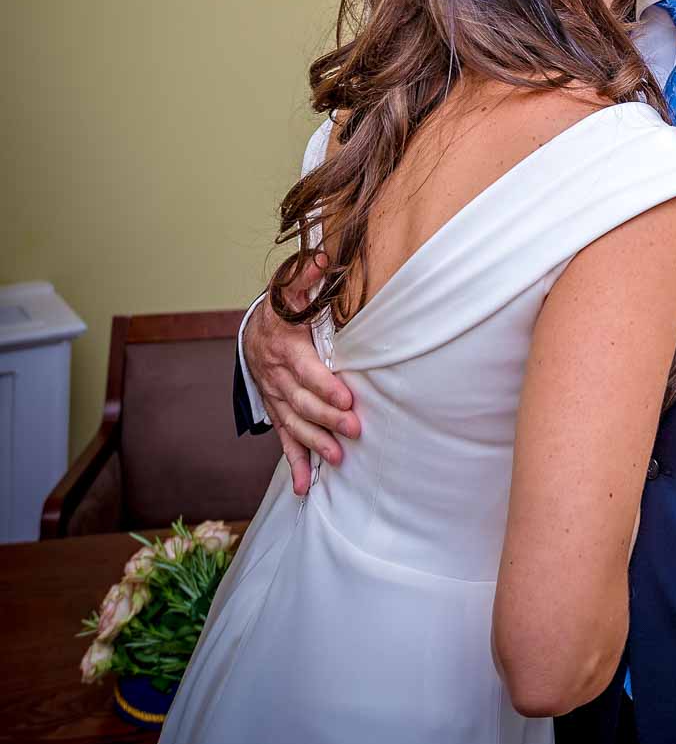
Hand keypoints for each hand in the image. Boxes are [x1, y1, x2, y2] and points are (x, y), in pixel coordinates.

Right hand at [243, 253, 360, 494]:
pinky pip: (283, 440)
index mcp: (284, 348)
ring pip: (293, 424)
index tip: (346, 399)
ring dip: (314, 444)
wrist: (254, 331)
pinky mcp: (278, 412)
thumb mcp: (290, 288)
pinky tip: (304, 487)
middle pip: (302, 402)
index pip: (306, 371)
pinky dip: (293, 464)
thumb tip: (322, 256)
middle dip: (327, 419)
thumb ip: (306, 276)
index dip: (324, 386)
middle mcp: (277, 377)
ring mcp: (276, 398)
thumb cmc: (283, 309)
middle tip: (353, 431)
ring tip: (337, 460)